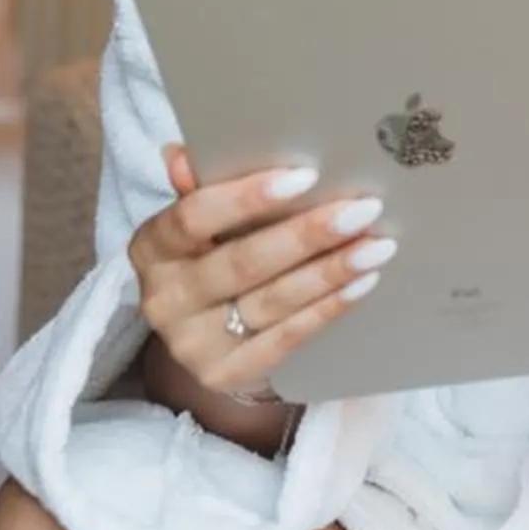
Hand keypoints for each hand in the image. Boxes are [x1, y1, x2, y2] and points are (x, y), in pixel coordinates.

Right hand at [128, 146, 395, 403]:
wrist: (206, 337)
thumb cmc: (211, 256)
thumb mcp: (201, 223)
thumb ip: (201, 186)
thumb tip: (184, 155)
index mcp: (151, 247)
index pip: (194, 216)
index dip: (248, 197)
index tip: (306, 176)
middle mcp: (164, 298)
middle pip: (243, 262)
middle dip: (309, 234)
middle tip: (363, 209)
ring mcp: (192, 343)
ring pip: (272, 301)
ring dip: (330, 271)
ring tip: (377, 246)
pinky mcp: (225, 374)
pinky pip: (287, 338)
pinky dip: (328, 308)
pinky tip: (362, 283)